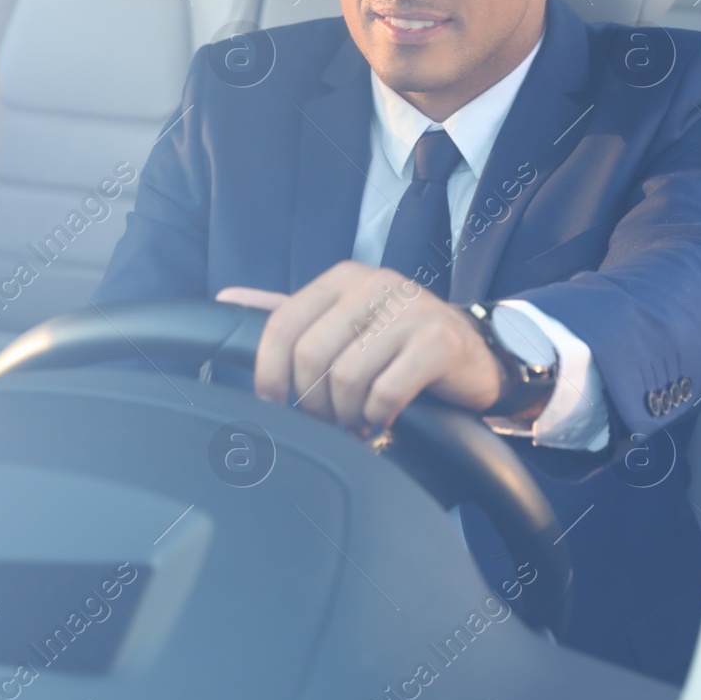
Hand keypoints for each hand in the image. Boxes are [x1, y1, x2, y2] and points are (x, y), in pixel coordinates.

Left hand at [216, 262, 502, 434]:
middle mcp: (374, 285)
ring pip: (346, 378)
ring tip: (358, 420)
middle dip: (313, 402)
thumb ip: (287, 311)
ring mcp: (410, 310)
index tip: (275, 404)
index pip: (281, 325)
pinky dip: (377, 417)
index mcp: (341, 279)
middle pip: (310, 356)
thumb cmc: (396, 342)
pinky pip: (386, 393)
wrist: (474, 354)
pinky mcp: (439, 342)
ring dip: (346, 414)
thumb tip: (226, 299)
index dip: (269, 373)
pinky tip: (382, 420)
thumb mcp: (340, 320)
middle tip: (327, 419)